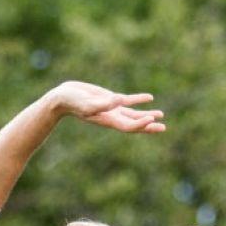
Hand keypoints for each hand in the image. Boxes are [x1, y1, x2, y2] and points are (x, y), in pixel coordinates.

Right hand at [47, 80, 164, 132]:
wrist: (62, 99)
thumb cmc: (72, 102)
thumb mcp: (87, 103)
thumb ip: (103, 103)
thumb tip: (119, 100)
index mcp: (108, 120)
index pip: (128, 126)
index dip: (141, 125)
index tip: (151, 119)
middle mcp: (112, 117)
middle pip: (134, 124)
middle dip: (148, 126)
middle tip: (163, 127)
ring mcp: (112, 108)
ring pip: (133, 114)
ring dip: (146, 115)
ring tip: (161, 115)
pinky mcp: (109, 99)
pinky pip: (127, 101)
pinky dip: (138, 100)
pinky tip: (149, 98)